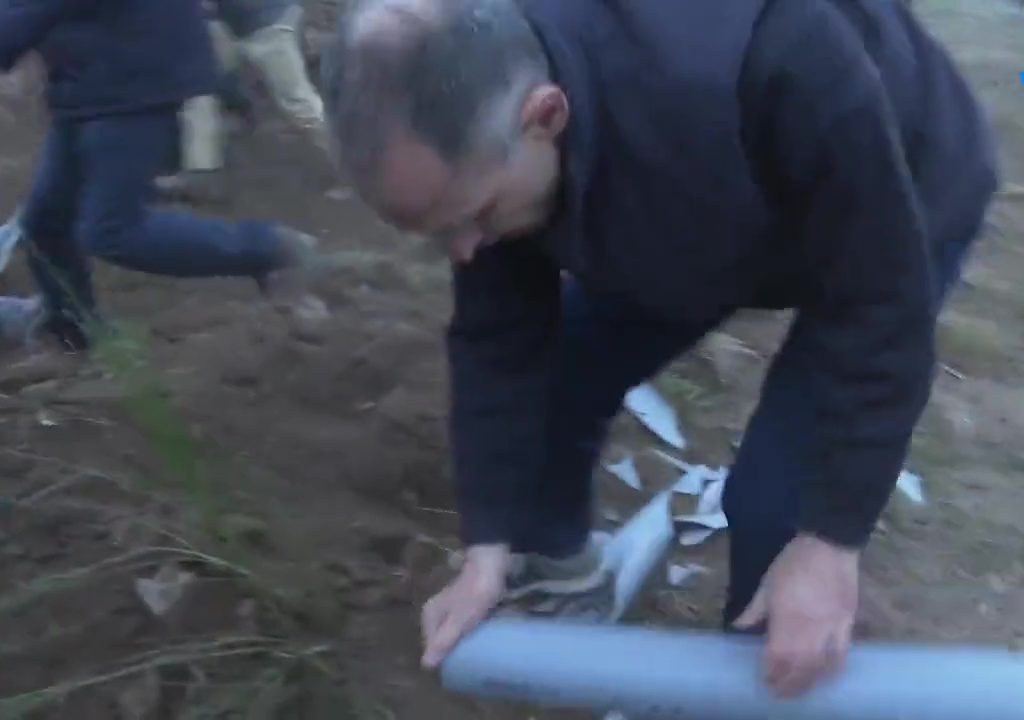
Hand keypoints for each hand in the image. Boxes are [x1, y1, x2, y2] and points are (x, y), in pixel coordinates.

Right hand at [420, 543, 511, 668]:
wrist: (492, 564)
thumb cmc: (475, 594)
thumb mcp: (459, 621)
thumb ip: (443, 642)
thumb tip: (425, 665)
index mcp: (430, 615)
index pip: (431, 647)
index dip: (444, 659)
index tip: (460, 668)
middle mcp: (437, 610)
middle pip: (443, 639)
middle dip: (454, 650)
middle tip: (471, 662)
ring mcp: (451, 606)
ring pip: (455, 631)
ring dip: (464, 641)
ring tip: (478, 652)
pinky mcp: (466, 602)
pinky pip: (466, 623)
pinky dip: (472, 630)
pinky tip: (482, 636)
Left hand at [734, 533, 859, 697]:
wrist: (829, 545)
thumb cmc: (792, 563)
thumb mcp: (766, 584)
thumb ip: (753, 610)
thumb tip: (738, 627)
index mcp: (786, 618)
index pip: (777, 655)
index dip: (771, 671)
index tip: (764, 680)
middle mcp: (809, 629)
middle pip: (799, 666)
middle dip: (788, 683)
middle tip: (778, 693)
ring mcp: (832, 628)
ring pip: (820, 666)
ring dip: (808, 682)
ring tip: (798, 691)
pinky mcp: (848, 624)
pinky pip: (842, 654)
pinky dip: (833, 669)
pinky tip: (825, 677)